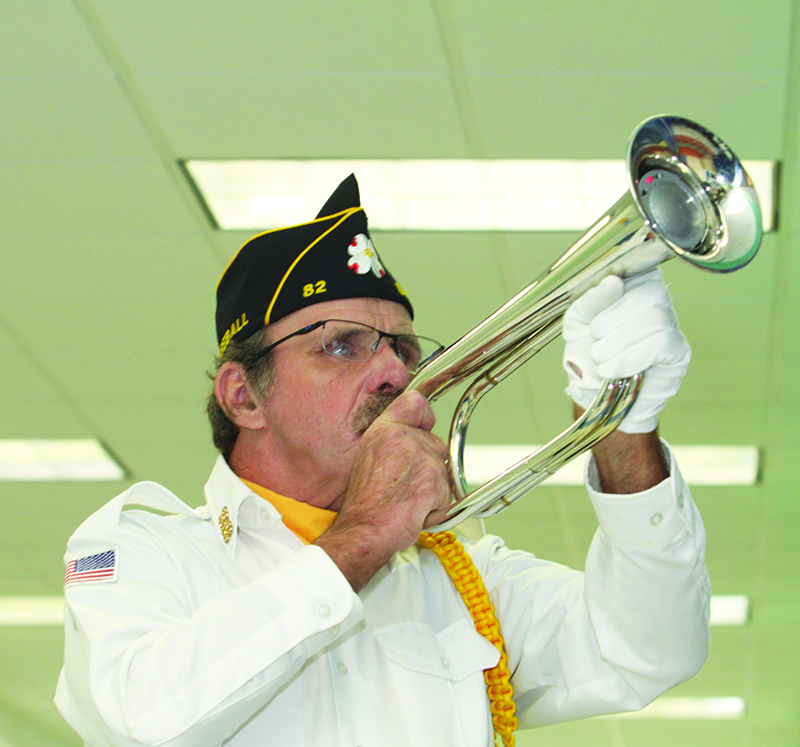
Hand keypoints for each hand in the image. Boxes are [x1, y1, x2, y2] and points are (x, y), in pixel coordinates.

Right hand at [314, 391, 452, 589]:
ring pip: (444, 471)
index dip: (425, 417)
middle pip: (436, 444)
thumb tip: (417, 439)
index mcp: (383, 430)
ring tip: (408, 499)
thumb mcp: (370, 457)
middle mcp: (400, 436)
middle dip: (429, 468)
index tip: (424, 429)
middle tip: (405, 486)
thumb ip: (393, 442)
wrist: (363, 531)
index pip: (415, 402)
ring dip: (434, 489)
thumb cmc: (365, 504)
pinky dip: (437, 507)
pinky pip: (448, 493)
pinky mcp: (433, 478)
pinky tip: (415, 510)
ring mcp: (419, 456)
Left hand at [562, 268, 690, 433]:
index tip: (594, 309)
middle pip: (650, 293)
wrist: (595, 396)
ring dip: (619, 341)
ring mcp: (672, 326)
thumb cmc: (587, 354)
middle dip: (614, 318)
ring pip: (656, 318)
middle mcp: (658, 302)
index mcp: (634, 286)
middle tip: (594, 338)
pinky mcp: (678, 353)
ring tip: (600, 358)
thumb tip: (614, 281)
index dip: (616, 287)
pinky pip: (662, 344)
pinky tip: (612, 370)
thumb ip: (591, 298)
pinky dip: (631, 357)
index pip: (638, 270)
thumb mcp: (578, 321)